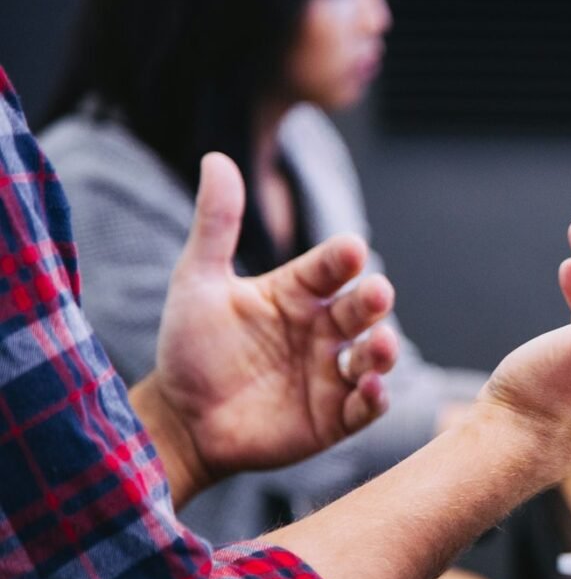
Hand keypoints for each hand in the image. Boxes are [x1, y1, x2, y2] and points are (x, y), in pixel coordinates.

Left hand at [133, 153, 398, 504]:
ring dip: (383, 350)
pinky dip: (375, 398)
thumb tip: (216, 158)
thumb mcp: (197, 281)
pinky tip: (371, 389)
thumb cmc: (190, 348)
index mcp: (298, 293)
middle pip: (360, 310)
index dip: (341, 259)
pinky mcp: (334, 417)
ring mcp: (331, 374)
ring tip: (381, 345)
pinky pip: (365, 406)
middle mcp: (322, 329)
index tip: (350, 249)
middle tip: (376, 293)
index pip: (330, 268)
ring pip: (373, 356)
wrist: (180, 420)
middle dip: (373, 301)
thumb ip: (216, 224)